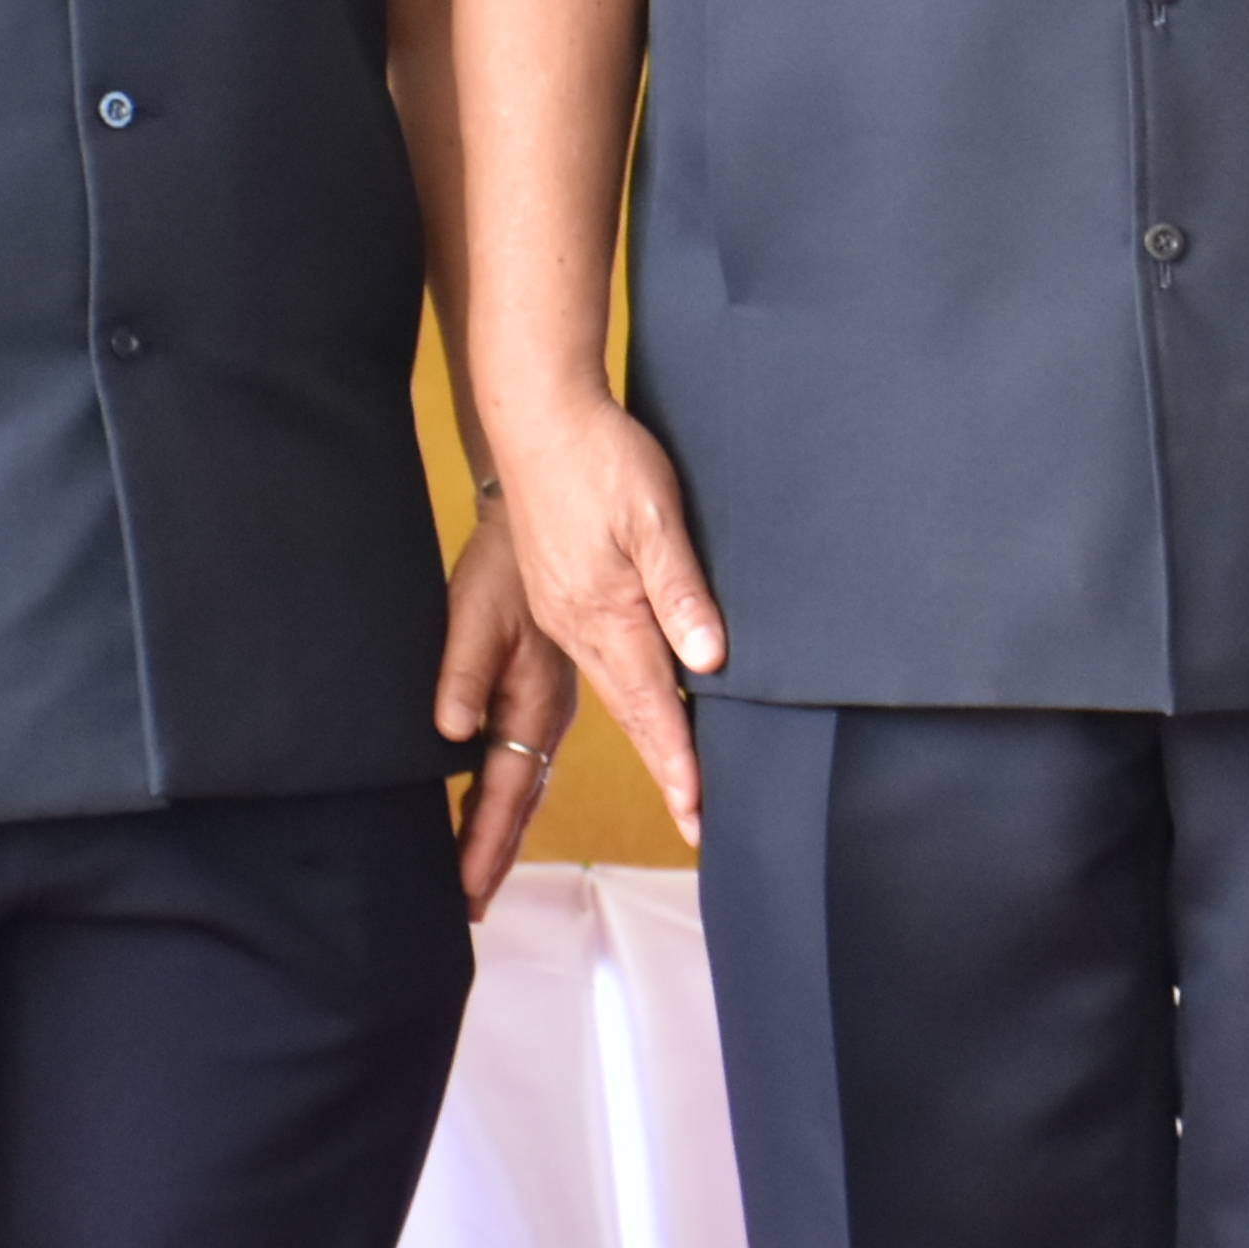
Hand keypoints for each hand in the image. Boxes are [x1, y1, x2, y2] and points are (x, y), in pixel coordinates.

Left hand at [433, 496, 584, 910]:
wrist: (542, 518)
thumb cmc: (504, 568)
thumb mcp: (477, 616)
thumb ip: (463, 675)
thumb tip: (450, 732)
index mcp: (532, 707)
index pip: (504, 795)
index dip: (484, 848)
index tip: (467, 898)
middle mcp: (546, 717)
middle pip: (520, 804)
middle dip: (496, 858)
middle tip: (472, 910)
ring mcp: (547, 707)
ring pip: (525, 788)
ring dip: (504, 834)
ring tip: (480, 877)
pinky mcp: (541, 694)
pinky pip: (525, 763)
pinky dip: (509, 799)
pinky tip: (498, 809)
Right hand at [492, 391, 725, 843]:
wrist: (539, 421)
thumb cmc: (602, 460)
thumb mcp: (653, 516)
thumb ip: (680, 589)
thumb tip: (709, 659)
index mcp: (603, 613)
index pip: (650, 702)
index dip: (677, 758)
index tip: (699, 809)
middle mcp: (577, 628)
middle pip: (628, 713)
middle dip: (664, 769)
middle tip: (697, 826)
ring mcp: (564, 618)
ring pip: (607, 697)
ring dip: (641, 744)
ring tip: (672, 790)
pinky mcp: (562, 601)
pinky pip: (595, 668)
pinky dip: (619, 705)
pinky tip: (634, 717)